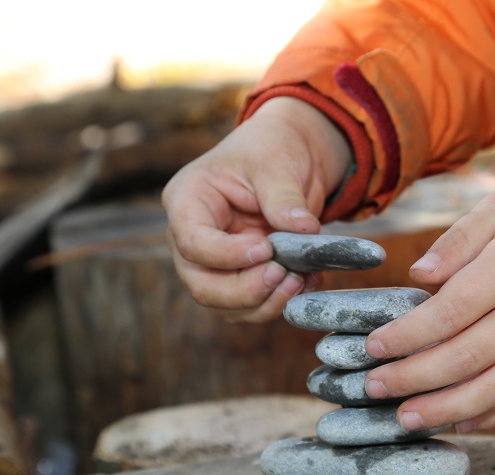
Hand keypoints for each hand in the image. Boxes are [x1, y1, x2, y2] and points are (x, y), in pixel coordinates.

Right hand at [162, 97, 351, 321]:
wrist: (291, 156)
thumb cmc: (271, 149)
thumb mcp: (276, 161)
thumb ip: (284, 196)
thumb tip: (304, 230)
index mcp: (187, 201)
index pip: (192, 242)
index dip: (227, 255)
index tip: (267, 248)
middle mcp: (192, 238)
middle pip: (202, 285)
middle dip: (245, 290)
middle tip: (285, 275)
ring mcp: (215, 263)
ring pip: (226, 306)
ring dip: (266, 302)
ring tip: (301, 279)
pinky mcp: (241, 277)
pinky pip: (252, 306)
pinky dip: (280, 302)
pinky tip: (306, 282)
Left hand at [362, 166, 494, 431]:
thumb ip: (460, 238)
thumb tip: (417, 276)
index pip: (453, 310)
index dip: (408, 335)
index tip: (372, 347)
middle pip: (470, 356)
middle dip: (415, 377)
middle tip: (373, 387)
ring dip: (449, 409)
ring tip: (407, 419)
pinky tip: (460, 422)